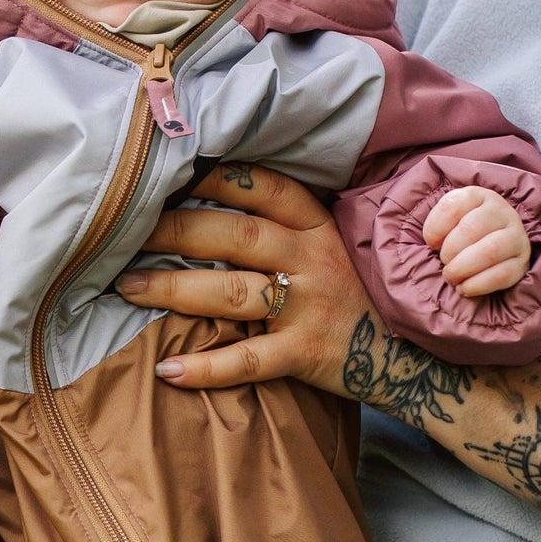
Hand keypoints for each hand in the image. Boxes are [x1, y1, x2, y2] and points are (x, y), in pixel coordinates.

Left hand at [114, 162, 379, 394]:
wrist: (415, 358)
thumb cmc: (358, 295)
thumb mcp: (335, 247)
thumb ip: (286, 228)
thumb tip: (211, 200)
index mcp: (318, 227)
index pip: (266, 188)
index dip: (219, 177)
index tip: (172, 170)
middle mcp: (313, 260)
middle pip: (235, 236)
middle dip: (175, 230)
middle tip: (125, 232)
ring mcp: (310, 308)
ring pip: (232, 292)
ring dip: (174, 289)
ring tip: (128, 289)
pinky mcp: (307, 354)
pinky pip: (249, 361)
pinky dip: (206, 369)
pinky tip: (167, 371)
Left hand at [421, 186, 530, 296]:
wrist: (488, 248)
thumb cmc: (459, 235)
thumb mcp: (445, 221)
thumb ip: (435, 226)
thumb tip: (433, 244)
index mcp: (478, 196)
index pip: (453, 205)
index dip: (435, 228)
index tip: (431, 243)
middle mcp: (502, 211)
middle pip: (471, 229)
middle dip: (450, 251)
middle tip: (444, 263)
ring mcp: (516, 236)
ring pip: (490, 250)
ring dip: (463, 268)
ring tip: (451, 277)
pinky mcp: (522, 262)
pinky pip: (502, 275)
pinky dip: (478, 285)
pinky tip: (464, 288)